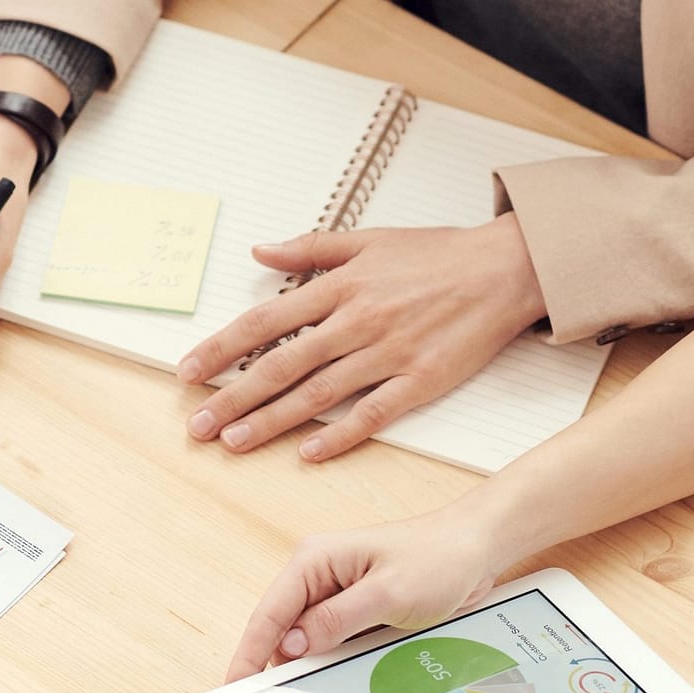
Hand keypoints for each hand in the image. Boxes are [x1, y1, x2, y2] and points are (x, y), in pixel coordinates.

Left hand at [179, 214, 546, 460]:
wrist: (505, 269)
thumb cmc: (438, 254)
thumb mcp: (369, 238)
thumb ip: (310, 248)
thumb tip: (259, 252)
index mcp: (340, 287)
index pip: (265, 323)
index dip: (222, 350)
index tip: (189, 373)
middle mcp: (357, 321)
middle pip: (281, 365)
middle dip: (233, 398)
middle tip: (197, 426)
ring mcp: (388, 354)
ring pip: (317, 394)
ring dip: (271, 421)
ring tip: (234, 442)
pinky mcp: (420, 380)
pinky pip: (372, 414)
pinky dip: (339, 435)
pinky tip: (307, 453)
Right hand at [227, 510, 504, 680]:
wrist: (476, 550)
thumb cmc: (438, 557)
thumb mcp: (387, 594)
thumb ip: (337, 620)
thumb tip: (293, 646)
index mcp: (315, 560)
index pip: (270, 612)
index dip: (250, 652)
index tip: (236, 685)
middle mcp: (319, 576)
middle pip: (282, 630)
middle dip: (276, 666)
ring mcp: (336, 594)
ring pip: (307, 640)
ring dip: (308, 667)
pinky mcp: (355, 610)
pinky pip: (332, 642)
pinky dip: (330, 662)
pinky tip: (333, 683)